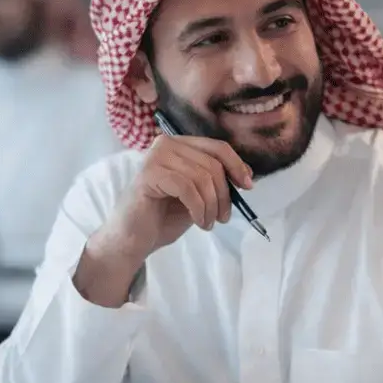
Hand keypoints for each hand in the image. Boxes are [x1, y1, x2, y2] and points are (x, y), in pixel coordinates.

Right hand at [75, 134, 253, 305]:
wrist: (134, 238)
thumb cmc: (165, 216)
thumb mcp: (200, 195)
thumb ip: (218, 180)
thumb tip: (247, 173)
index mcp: (180, 144)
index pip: (218, 147)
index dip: (237, 165)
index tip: (248, 187)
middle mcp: (166, 143)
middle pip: (213, 164)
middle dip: (225, 195)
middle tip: (223, 218)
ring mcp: (155, 156)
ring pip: (202, 177)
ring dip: (212, 206)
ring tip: (207, 223)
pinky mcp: (149, 174)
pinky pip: (188, 188)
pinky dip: (199, 208)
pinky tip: (199, 222)